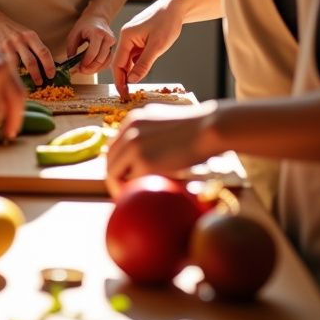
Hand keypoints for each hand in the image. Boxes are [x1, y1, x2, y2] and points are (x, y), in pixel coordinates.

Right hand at [0, 12, 54, 86]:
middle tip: (40, 83)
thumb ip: (33, 47)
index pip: (44, 52)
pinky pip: (6, 64)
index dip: (49, 65)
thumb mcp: (25, 34)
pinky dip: (11, 73)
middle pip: (31, 61)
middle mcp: (20, 39)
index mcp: (30, 36)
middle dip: (37, 75)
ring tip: (27, 85)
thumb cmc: (12, 31)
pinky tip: (14, 79)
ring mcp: (9, 45)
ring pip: (18, 64)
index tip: (51, 75)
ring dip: (22, 76)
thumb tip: (44, 65)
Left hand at [66, 12, 114, 73]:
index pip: (93, 52)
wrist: (97, 17)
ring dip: (95, 69)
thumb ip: (71, 48)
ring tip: (85, 70)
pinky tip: (92, 68)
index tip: (78, 68)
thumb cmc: (84, 25)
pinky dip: (100, 67)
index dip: (86, 63)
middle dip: (90, 68)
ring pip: (105, 62)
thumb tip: (71, 63)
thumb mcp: (74, 33)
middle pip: (100, 59)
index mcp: (98, 33)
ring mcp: (112, 43)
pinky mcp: (113, 48)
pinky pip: (108, 61)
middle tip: (80, 71)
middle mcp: (108, 38)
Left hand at [104, 102, 218, 196]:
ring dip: (118, 187)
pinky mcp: (145, 161)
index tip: (126, 177)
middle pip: (109, 160)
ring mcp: (134, 145)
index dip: (118, 163)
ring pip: (113, 172)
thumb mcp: (166, 123)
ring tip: (129, 200)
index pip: (115, 145)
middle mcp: (129, 130)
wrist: (210, 127)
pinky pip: (129, 182)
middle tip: (125, 193)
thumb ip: (152, 134)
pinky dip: (132, 192)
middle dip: (115, 177)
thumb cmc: (197, 128)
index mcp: (134, 119)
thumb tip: (150, 153)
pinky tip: (140, 199)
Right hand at [112, 0, 184, 95]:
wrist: (176, 7)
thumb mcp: (157, 47)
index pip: (118, 63)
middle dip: (123, 78)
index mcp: (126, 37)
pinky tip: (142, 71)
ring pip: (129, 59)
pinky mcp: (140, 38)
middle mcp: (126, 37)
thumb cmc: (166, 23)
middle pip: (121, 62)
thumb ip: (143, 64)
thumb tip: (132, 80)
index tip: (123, 94)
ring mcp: (133, 37)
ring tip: (134, 87)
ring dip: (131, 72)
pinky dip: (137, 64)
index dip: (119, 80)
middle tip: (128, 94)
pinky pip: (135, 55)